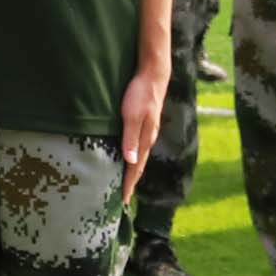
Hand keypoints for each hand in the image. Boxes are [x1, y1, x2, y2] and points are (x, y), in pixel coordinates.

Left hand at [117, 65, 164, 198]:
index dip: (129, 184)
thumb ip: (131, 138)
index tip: (122, 200)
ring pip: (139, 156)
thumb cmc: (141, 94)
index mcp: (145, 139)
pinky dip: (132, 157)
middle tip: (122, 198)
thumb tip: (130, 162)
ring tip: (124, 182)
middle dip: (131, 182)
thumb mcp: (132, 116)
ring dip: (131, 170)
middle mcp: (147, 138)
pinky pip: (137, 146)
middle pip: (139, 166)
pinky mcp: (144, 123)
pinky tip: (127, 157)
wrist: (153, 74)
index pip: (136, 168)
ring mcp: (147, 131)